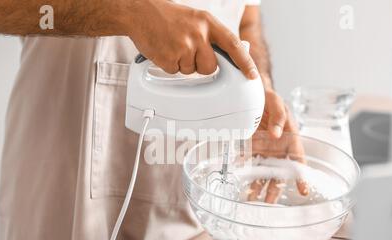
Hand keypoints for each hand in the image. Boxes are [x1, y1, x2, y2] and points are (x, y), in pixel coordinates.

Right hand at [128, 0, 258, 77]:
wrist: (140, 12)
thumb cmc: (168, 17)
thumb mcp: (196, 20)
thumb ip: (213, 36)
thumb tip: (235, 51)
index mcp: (208, 22)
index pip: (233, 45)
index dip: (244, 62)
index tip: (251, 75)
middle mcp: (198, 34)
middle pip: (210, 66)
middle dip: (201, 65)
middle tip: (187, 50)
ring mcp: (184, 46)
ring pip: (192, 71)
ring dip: (183, 64)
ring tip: (173, 46)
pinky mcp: (170, 57)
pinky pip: (175, 72)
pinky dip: (169, 65)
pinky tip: (164, 50)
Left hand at [248, 82, 308, 203]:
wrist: (253, 96)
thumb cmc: (270, 100)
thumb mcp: (277, 102)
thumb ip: (279, 117)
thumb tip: (276, 135)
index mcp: (291, 139)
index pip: (298, 160)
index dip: (301, 176)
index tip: (303, 190)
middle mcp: (278, 150)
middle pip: (278, 173)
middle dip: (274, 189)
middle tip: (269, 204)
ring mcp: (264, 151)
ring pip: (263, 172)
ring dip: (257, 187)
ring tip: (252, 200)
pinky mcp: (250, 149)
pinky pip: (247, 163)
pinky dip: (244, 174)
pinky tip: (239, 184)